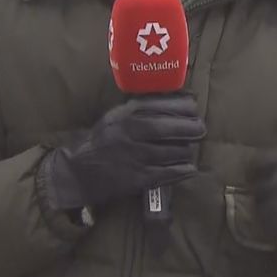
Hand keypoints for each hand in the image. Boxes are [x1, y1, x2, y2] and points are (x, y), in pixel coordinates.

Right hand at [40, 93, 206, 211]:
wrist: (76, 172)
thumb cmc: (103, 140)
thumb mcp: (117, 116)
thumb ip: (144, 106)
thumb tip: (184, 97)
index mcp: (126, 115)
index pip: (162, 106)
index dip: (184, 107)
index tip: (194, 108)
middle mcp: (130, 133)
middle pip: (171, 129)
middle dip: (191, 128)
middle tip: (200, 129)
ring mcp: (135, 157)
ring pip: (174, 152)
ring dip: (187, 150)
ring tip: (188, 149)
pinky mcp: (138, 179)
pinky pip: (169, 173)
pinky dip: (183, 170)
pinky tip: (188, 167)